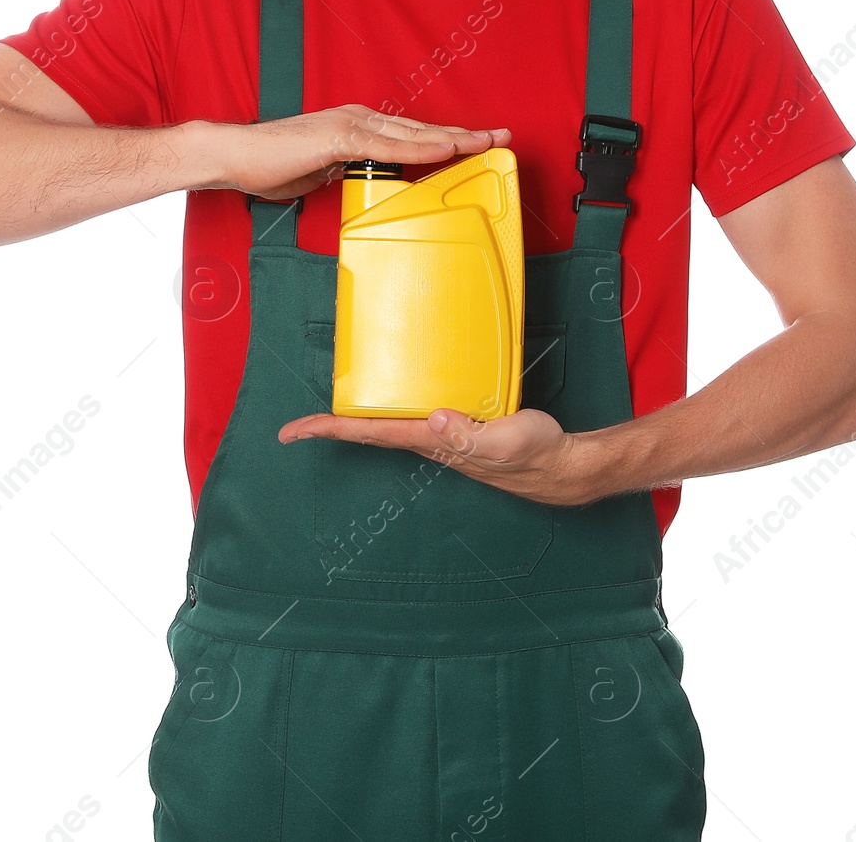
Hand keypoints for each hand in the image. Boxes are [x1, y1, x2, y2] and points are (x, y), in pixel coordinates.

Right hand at [200, 106, 510, 201]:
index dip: (448, 138)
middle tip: (502, 136)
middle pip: (422, 128)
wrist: (234, 156)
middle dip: (464, 133)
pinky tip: (444, 148)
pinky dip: (419, 146)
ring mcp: (350, 125)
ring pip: (412, 132)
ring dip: (452, 137)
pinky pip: (387, 144)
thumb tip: (371, 185)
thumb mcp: (324, 172)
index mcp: (358, 127)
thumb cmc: (272, 165)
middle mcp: (360, 119)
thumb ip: (351, 173)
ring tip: (485, 141)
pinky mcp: (338, 137)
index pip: (412, 134)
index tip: (480, 142)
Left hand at [278, 406, 601, 507]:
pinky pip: (416, 411)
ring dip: (359, 415)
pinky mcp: (460, 423)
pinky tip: (395, 390)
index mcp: (432, 441)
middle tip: (296, 427)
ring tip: (332, 405)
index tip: (294, 432)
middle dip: (332, 426)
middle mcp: (430, 439)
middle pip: (370, 430)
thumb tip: (436, 417)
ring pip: (390, 422)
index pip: (370, 433)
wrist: (562, 465)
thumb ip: (470, 436)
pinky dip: (396, 401)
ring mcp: (443, 433)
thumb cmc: (535, 456)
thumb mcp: (506, 442)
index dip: (330, 429)